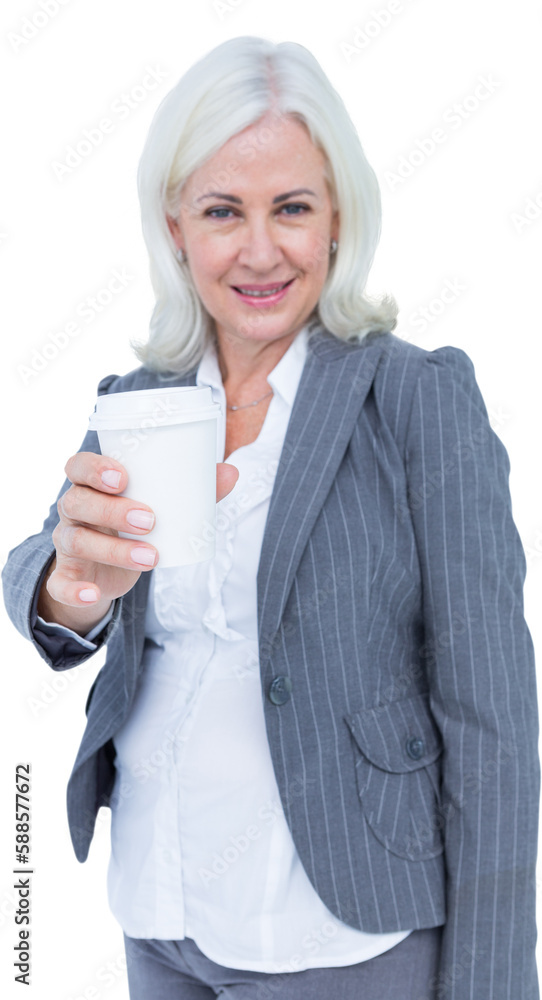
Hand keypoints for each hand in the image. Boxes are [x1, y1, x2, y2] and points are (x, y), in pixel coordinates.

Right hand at [38, 452, 238, 632]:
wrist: (105, 571)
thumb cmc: (133, 526)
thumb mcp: (158, 507)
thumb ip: (192, 490)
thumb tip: (231, 473)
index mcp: (91, 485)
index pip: (78, 466)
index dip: (94, 468)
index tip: (123, 477)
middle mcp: (74, 510)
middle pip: (78, 501)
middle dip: (112, 510)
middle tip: (149, 520)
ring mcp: (67, 543)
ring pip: (77, 540)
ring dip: (113, 550)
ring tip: (151, 557)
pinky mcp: (67, 575)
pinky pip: (61, 582)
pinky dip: (74, 590)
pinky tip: (93, 593)